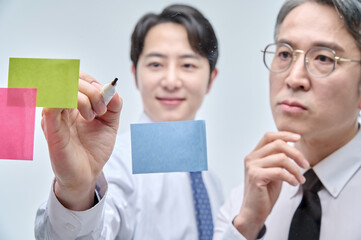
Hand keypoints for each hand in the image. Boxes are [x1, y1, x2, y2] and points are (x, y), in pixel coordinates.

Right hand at [41, 71, 121, 209]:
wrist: (88, 173)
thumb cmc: (94, 148)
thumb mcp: (110, 123)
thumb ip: (114, 105)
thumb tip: (112, 89)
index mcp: (74, 102)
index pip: (76, 77)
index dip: (93, 82)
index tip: (106, 97)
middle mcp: (62, 105)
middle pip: (70, 79)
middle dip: (92, 90)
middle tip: (102, 109)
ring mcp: (54, 114)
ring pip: (63, 88)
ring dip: (85, 97)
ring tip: (93, 116)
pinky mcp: (51, 127)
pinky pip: (53, 104)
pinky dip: (73, 102)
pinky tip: (85, 117)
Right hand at [233, 132, 308, 238]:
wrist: (254, 212)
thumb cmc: (264, 193)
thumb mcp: (272, 172)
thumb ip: (277, 159)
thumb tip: (292, 146)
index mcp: (254, 155)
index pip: (269, 136)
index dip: (284, 134)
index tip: (298, 138)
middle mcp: (251, 158)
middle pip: (278, 144)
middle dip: (296, 153)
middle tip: (306, 165)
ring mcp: (252, 167)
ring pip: (281, 158)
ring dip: (296, 169)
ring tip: (300, 179)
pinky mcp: (255, 176)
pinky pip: (280, 171)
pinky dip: (291, 177)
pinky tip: (293, 183)